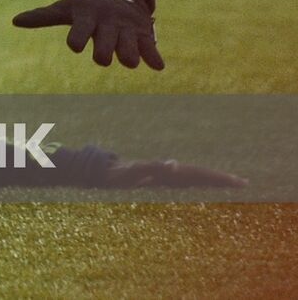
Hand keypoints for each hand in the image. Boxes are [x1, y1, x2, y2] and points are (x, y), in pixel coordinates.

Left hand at [13, 0, 162, 69]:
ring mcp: (127, 29)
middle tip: (102, 56)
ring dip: (128, 56)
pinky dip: (154, 57)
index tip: (75, 46)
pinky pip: (151, 47)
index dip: (77, 40)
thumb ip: (42, 17)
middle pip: (105, 47)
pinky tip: (157, 66)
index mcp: (87, 18)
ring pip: (129, 49)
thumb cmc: (86, 6)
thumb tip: (14, 21)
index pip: (80, 32)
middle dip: (103, 54)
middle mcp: (107, 24)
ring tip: (126, 59)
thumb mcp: (65, 8)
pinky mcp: (144, 33)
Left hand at [104, 158, 246, 188]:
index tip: (238, 181)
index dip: (218, 178)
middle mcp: (170, 173)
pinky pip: (184, 181)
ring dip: (212, 180)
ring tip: (231, 182)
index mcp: (170, 172)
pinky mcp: (160, 179)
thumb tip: (175, 164)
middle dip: (221, 179)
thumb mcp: (137, 171)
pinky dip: (197, 182)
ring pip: (194, 178)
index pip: (200, 174)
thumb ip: (154, 167)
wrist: (104, 171)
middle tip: (244, 182)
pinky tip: (203, 184)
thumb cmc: (120, 174)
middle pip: (200, 175)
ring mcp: (166, 176)